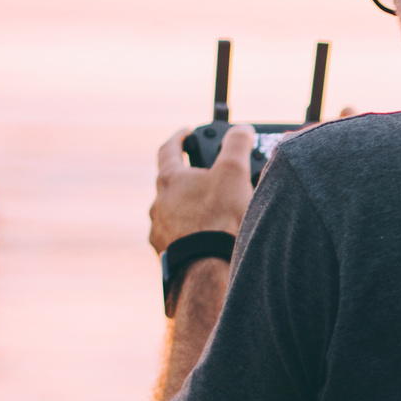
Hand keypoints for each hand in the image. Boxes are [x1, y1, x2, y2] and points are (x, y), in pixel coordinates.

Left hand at [150, 126, 255, 254]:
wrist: (208, 269)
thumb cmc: (219, 218)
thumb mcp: (234, 172)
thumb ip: (237, 145)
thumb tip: (242, 130)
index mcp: (169, 180)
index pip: (169, 149)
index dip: (180, 138)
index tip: (187, 133)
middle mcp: (158, 204)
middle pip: (171, 184)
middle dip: (190, 179)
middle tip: (209, 178)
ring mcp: (160, 231)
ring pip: (174, 213)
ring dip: (189, 210)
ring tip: (212, 214)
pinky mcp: (166, 255)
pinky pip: (177, 238)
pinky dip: (190, 235)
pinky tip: (207, 240)